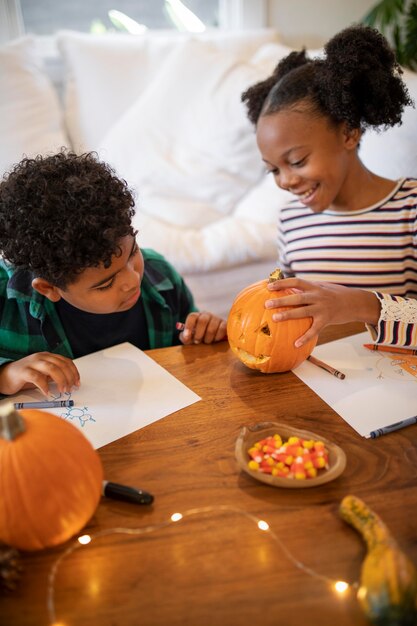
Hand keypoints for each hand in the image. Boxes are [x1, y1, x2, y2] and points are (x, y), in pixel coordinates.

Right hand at [0, 352, 79, 396]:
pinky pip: (37, 377)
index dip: (74, 372)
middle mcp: (41, 357)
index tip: (77, 383)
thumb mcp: (43, 374)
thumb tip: (70, 382)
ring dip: (60, 380)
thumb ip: (55, 375)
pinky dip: (44, 386)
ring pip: (52, 368)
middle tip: (71, 389)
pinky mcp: (23, 371)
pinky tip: (47, 393)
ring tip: (62, 390)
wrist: (5, 376)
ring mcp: (32, 363)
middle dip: (69, 377)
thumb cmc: (25, 376)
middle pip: (61, 364)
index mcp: (48, 356)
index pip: (66, 361)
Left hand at [179, 312, 226, 344]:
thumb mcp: (191, 338)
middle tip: (197, 341)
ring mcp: (217, 318)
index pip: (192, 317)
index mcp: (196, 316)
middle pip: (202, 321)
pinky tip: (215, 340)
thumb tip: (185, 337)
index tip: (187, 337)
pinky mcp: (225, 323)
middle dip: (199, 334)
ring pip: (212, 328)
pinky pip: (222, 329)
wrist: (214, 337)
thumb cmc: (200, 337)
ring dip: (208, 338)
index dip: (189, 326)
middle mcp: (206, 315)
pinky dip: (218, 337)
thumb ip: (185, 338)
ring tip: (207, 342)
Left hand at [265, 278, 380, 346]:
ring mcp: (322, 308)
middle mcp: (318, 296)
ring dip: (288, 315)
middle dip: (281, 300)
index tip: (268, 285)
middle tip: (267, 303)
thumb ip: (307, 289)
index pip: (296, 282)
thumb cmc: (335, 295)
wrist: (356, 303)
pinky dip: (305, 337)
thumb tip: (288, 289)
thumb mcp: (322, 288)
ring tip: (274, 318)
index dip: (282, 283)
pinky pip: (314, 330)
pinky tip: (295, 344)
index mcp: (315, 287)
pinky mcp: (327, 320)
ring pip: (302, 312)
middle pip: (297, 297)